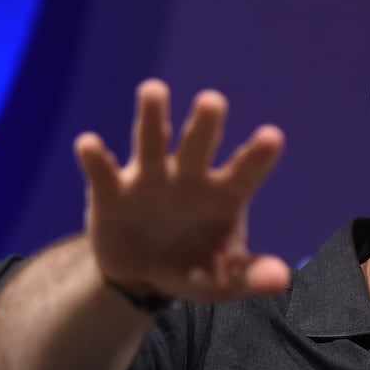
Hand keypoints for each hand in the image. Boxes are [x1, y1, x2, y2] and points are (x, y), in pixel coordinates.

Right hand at [73, 78, 290, 302]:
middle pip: (198, 143)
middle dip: (204, 122)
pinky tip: (89, 143)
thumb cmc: (194, 268)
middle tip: (212, 100)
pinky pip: (102, 170)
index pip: (245, 170)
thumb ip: (249, 275)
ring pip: (152, 139)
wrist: (141, 277)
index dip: (257, 155)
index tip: (272, 136)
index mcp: (224, 192)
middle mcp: (188, 175)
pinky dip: (95, 157)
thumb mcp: (223, 280)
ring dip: (151, 116)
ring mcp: (149, 177)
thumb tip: (281, 280)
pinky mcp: (111, 190)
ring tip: (153, 90)